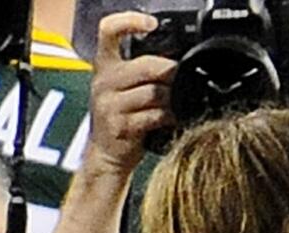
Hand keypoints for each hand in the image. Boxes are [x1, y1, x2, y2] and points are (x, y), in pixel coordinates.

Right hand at [86, 12, 176, 173]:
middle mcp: (104, 82)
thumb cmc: (122, 118)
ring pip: (153, 92)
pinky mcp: (120, 126)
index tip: (151, 24)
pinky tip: (173, 119)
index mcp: (105, 65)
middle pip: (146, 65)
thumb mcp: (125, 88)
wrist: (106, 154)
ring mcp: (109, 105)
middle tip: (184, 78)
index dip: (129, 21)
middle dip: (171, 72)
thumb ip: (144, 72)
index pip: (109, 31)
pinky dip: (169, 117)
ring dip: (173, 99)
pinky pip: (153, 116)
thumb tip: (179, 62)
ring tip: (179, 103)